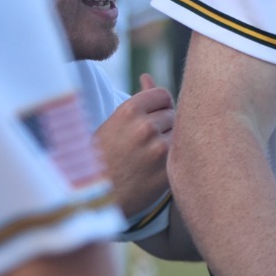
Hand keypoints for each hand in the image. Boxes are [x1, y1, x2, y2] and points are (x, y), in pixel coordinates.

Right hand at [98, 73, 173, 216]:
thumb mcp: (112, 124)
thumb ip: (137, 102)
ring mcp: (159, 150)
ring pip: (179, 134)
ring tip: (148, 155)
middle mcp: (145, 128)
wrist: (94, 197)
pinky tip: (156, 166)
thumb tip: (148, 77)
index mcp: (129, 111)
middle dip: (164, 125)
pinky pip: (181, 155)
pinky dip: (173, 159)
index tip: (150, 117)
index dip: (159, 105)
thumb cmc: (100, 158)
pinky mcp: (168, 171)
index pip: (163, 95)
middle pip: (173, 114)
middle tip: (146, 141)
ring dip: (170, 141)